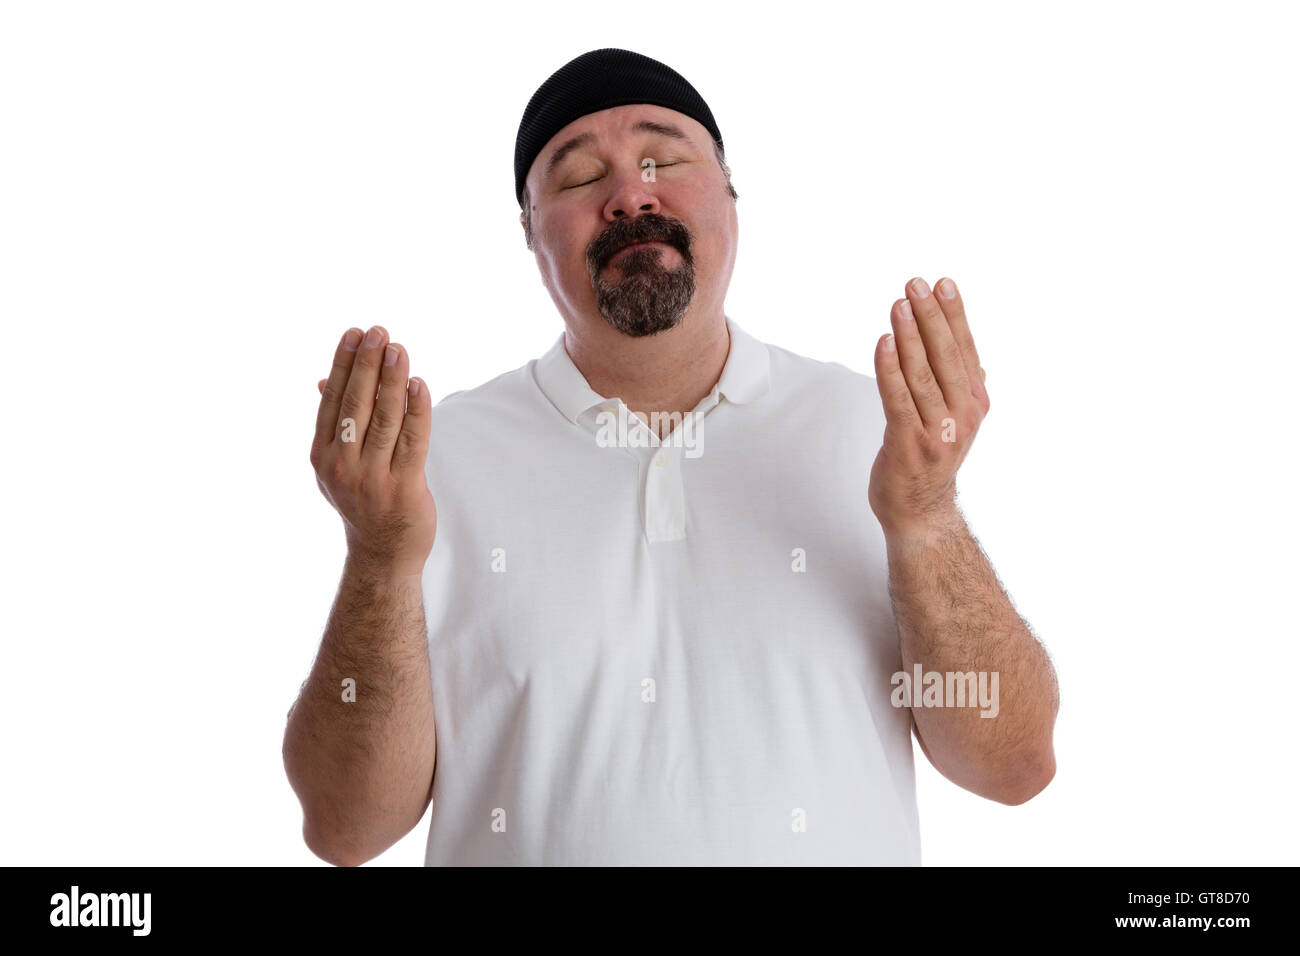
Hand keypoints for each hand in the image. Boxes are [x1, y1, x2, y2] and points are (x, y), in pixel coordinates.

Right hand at [309, 326, 436, 577]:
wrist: (382, 553)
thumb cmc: (363, 499)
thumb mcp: (337, 465)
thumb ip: (335, 424)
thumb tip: (323, 379)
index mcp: (323, 455)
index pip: (332, 400)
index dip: (343, 364)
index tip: (355, 334)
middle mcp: (343, 465)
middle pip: (356, 404)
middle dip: (367, 364)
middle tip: (379, 332)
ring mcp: (373, 478)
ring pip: (384, 418)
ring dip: (392, 380)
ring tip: (399, 349)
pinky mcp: (404, 487)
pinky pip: (413, 440)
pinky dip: (416, 410)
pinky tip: (419, 385)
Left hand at [869, 277, 989, 538]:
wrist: (921, 512)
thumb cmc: (932, 462)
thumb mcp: (957, 422)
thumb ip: (963, 389)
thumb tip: (977, 360)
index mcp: (975, 403)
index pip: (965, 349)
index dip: (954, 314)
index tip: (942, 283)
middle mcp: (962, 414)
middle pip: (945, 355)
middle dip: (930, 316)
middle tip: (916, 284)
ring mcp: (937, 430)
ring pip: (921, 373)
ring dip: (910, 335)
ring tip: (898, 305)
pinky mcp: (909, 443)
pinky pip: (898, 398)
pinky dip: (890, 368)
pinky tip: (884, 343)